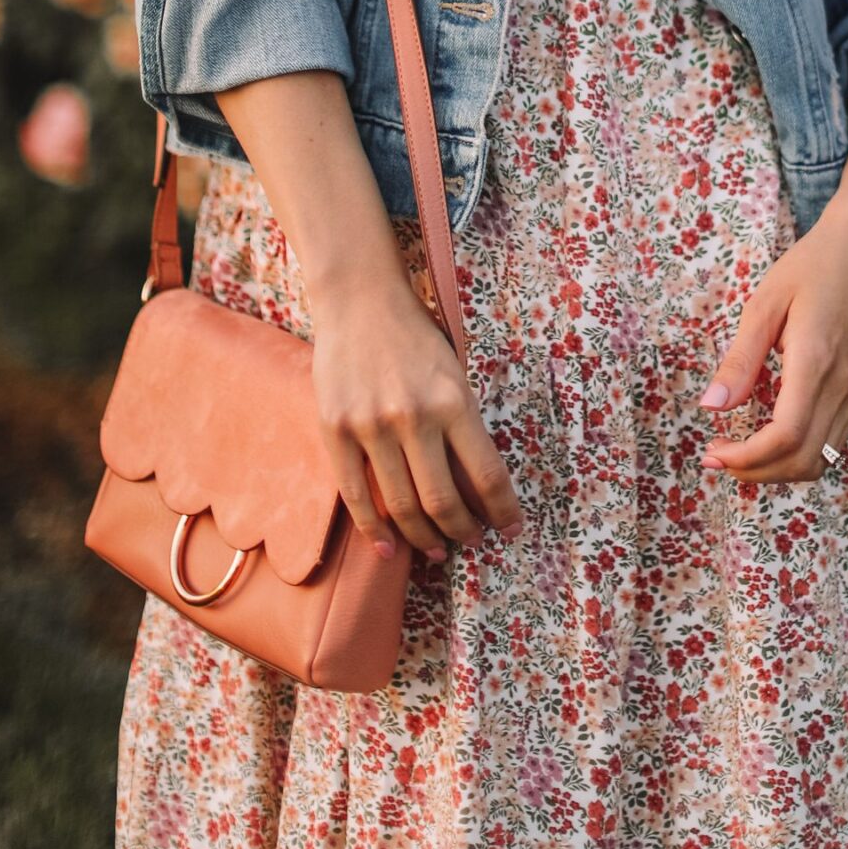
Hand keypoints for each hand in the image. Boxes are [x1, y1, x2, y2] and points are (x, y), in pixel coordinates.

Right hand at [310, 272, 524, 557]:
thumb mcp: (454, 373)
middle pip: (443, 501)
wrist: (360, 299)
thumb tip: (477, 488)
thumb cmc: (416, 336)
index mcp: (454, 400)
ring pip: (402, 505)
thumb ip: (463, 425)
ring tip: (436, 549)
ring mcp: (371, 426)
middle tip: (472, 542)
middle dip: (463, 531)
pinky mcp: (336, 431)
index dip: (502, 510)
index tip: (511, 529)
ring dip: (423, 538)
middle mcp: (414, 417)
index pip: (487, 474)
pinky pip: (356, 495)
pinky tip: (389, 548)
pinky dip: (374, 530)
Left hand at [696, 194, 847, 483]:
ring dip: (778, 470)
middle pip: (803, 461)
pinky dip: (800, 456)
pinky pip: (833, 443)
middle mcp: (842, 385)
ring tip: (741, 454)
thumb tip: (711, 407)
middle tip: (718, 457)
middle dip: (756, 472)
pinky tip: (772, 439)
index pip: (785, 437)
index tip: (713, 451)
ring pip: (822, 460)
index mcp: (816, 362)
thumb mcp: (764, 304)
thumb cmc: (809, 267)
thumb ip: (740, 360)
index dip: (747, 458)